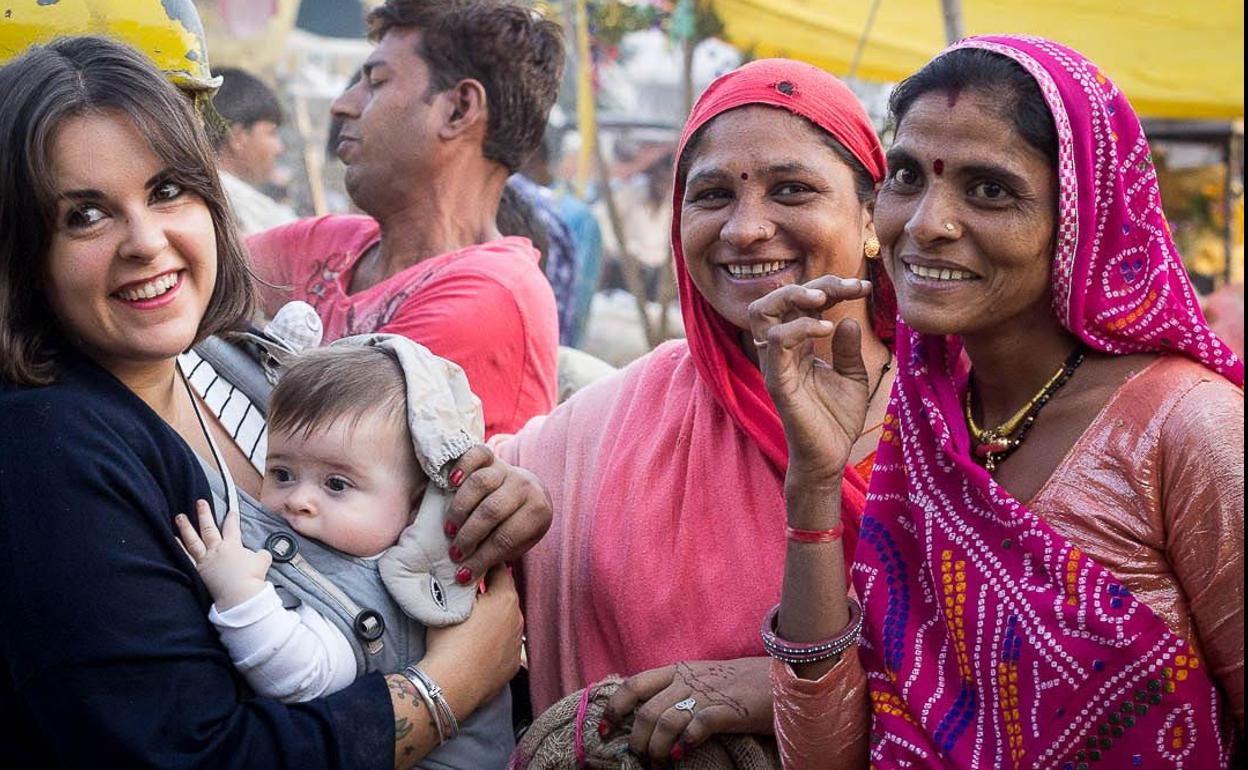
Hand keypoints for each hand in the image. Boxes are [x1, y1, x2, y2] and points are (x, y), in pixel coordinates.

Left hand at [175, 499, 270, 609]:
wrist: (239, 594)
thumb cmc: (251, 577)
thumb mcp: (263, 561)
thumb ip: (261, 554)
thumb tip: (260, 554)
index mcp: (233, 546)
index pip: (232, 527)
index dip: (232, 518)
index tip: (231, 511)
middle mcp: (217, 550)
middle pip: (209, 528)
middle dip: (204, 514)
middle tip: (199, 502)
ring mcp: (205, 560)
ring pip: (193, 540)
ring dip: (186, 527)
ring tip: (179, 517)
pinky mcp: (198, 571)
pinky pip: (186, 557)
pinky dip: (179, 548)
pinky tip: (173, 540)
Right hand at [423, 564, 522, 710]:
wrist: (452, 685)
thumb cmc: (449, 641)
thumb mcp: (453, 602)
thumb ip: (465, 584)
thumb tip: (469, 570)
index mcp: (505, 598)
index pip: (499, 569)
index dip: (484, 565)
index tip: (472, 564)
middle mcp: (518, 619)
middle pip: (504, 596)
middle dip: (489, 593)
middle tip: (467, 594)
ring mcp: (516, 644)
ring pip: (505, 622)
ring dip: (492, 618)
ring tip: (470, 623)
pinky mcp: (512, 666)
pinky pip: (503, 646)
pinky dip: (493, 643)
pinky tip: (476, 647)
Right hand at [442, 445, 551, 584]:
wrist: (529, 491)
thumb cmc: (519, 525)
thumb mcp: (518, 543)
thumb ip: (497, 553)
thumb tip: (465, 573)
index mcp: (538, 512)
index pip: (506, 538)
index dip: (482, 558)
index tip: (463, 573)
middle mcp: (525, 487)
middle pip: (492, 511)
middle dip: (470, 536)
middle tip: (454, 553)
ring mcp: (508, 469)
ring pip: (480, 484)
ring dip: (460, 510)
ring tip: (449, 530)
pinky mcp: (492, 457)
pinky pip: (476, 455)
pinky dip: (462, 467)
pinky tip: (450, 483)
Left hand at [601, 658, 773, 763]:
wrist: (780, 676)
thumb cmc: (739, 682)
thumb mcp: (701, 678)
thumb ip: (676, 691)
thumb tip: (644, 717)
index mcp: (678, 670)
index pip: (634, 684)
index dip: (615, 708)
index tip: (605, 729)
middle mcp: (688, 679)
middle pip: (646, 710)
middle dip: (637, 738)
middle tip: (640, 756)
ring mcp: (708, 693)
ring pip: (666, 720)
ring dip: (657, 747)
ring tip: (659, 762)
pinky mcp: (729, 710)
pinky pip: (698, 725)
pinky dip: (685, 742)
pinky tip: (683, 754)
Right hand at [747, 276, 872, 485]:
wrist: (829, 457)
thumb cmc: (836, 419)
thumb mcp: (852, 376)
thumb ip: (847, 348)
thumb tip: (848, 319)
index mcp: (797, 345)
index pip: (803, 303)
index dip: (831, 288)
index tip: (865, 288)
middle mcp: (780, 350)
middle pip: (775, 298)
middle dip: (811, 284)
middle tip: (846, 286)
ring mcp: (775, 363)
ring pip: (762, 312)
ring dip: (793, 296)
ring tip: (825, 298)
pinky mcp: (777, 380)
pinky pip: (776, 342)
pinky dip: (800, 327)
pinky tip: (827, 328)